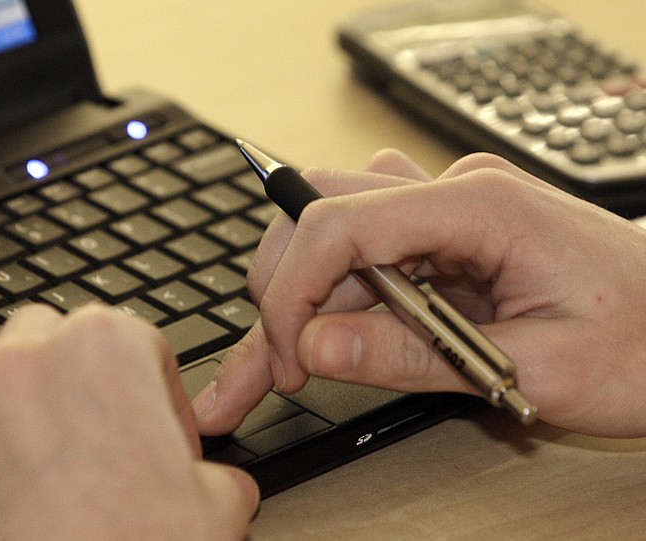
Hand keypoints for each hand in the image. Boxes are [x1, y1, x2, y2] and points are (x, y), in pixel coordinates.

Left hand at [0, 304, 258, 540]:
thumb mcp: (219, 503)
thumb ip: (216, 474)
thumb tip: (218, 485)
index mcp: (108, 352)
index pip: (137, 338)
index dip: (157, 387)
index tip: (161, 427)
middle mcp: (30, 369)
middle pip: (43, 327)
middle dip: (69, 366)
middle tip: (94, 420)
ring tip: (13, 410)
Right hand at [194, 150, 645, 437]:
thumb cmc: (642, 344)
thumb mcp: (532, 367)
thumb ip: (413, 355)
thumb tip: (315, 346)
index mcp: (482, 204)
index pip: (343, 220)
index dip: (294, 288)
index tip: (286, 356)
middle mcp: (456, 191)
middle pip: (324, 210)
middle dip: (284, 286)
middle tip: (278, 363)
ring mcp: (449, 209)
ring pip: (337, 228)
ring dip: (308, 291)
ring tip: (299, 359)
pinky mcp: (446, 235)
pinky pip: (369, 249)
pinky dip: (340, 294)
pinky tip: (342, 334)